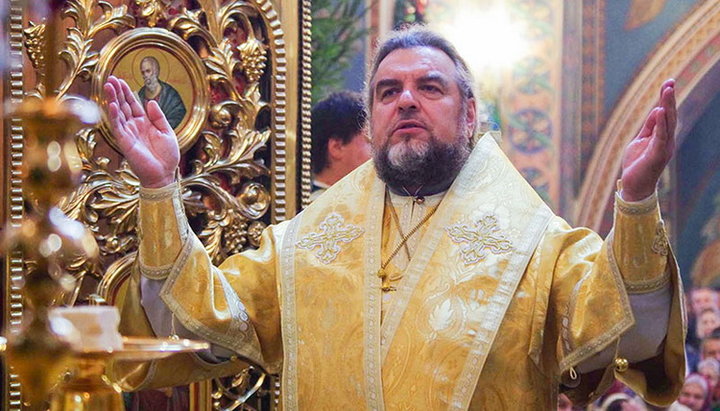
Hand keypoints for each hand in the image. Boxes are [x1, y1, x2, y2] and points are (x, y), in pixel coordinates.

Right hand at [104, 76, 179, 187]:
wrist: (165, 174)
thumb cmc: (167, 156)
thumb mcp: (167, 132)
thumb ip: (159, 117)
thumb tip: (151, 101)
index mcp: (144, 123)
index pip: (133, 104)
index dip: (127, 92)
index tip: (120, 80)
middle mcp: (134, 127)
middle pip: (123, 105)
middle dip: (117, 92)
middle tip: (110, 78)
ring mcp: (128, 133)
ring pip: (117, 113)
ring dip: (112, 99)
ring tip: (108, 86)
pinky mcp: (125, 142)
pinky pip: (117, 126)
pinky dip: (114, 115)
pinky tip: (112, 104)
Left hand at [619, 79, 676, 201]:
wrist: (634, 187)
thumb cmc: (637, 165)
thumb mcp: (640, 141)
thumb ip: (648, 127)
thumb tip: (656, 111)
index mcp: (663, 137)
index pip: (666, 115)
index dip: (667, 100)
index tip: (669, 83)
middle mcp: (667, 141)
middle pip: (670, 116)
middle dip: (670, 99)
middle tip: (670, 82)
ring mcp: (664, 148)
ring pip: (668, 123)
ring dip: (668, 106)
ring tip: (667, 91)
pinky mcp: (657, 155)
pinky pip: (660, 136)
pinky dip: (660, 123)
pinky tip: (660, 111)